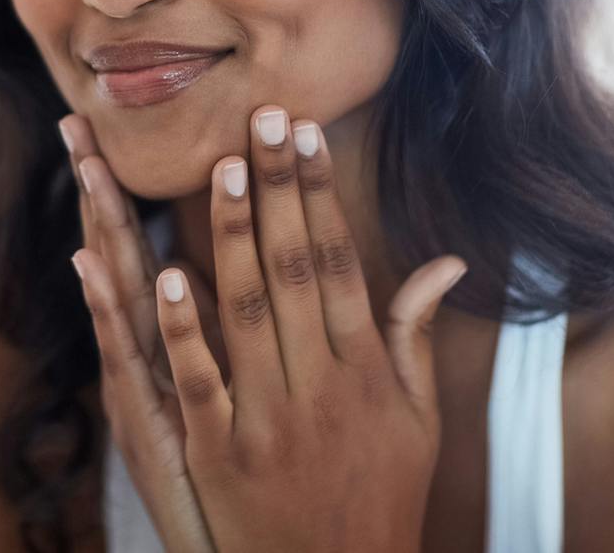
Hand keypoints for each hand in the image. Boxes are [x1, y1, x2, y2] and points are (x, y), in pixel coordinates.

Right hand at [61, 112, 222, 552]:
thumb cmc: (239, 473)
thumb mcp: (225, 394)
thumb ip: (226, 326)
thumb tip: (199, 268)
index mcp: (169, 341)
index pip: (146, 247)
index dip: (125, 193)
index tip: (103, 135)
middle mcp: (145, 357)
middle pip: (121, 256)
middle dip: (103, 190)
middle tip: (75, 124)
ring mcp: (142, 389)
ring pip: (119, 294)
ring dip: (104, 229)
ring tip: (87, 168)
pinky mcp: (148, 427)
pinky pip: (132, 360)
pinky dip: (116, 314)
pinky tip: (96, 266)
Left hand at [68, 105, 467, 552]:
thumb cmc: (382, 495)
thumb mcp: (419, 419)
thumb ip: (416, 335)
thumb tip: (446, 261)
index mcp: (367, 369)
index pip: (340, 261)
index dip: (322, 195)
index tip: (306, 136)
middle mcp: (322, 386)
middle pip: (296, 269)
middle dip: (280, 188)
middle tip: (264, 118)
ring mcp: (269, 421)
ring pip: (249, 312)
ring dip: (235, 237)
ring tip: (224, 167)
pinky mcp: (220, 457)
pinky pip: (200, 383)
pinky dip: (184, 329)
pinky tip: (168, 272)